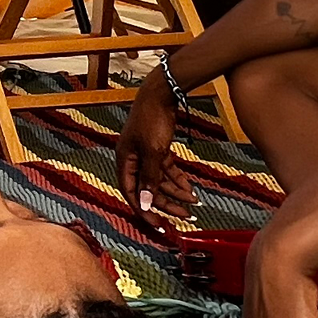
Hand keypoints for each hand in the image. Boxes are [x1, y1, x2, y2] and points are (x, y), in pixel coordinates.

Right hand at [116, 66, 198, 234]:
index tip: (159, 225)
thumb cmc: (152, 119)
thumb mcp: (153, 152)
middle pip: (148, 189)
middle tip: (185, 217)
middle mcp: (132, 160)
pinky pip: (167, 170)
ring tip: (194, 203)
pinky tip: (191, 189)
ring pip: (160, 181)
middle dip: (166, 204)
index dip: (144, 210)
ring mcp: (145, 154)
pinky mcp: (157, 149)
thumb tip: (145, 203)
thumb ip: (150, 178)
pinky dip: (178, 180)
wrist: (163, 93)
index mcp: (124, 161)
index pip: (131, 193)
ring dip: (176, 193)